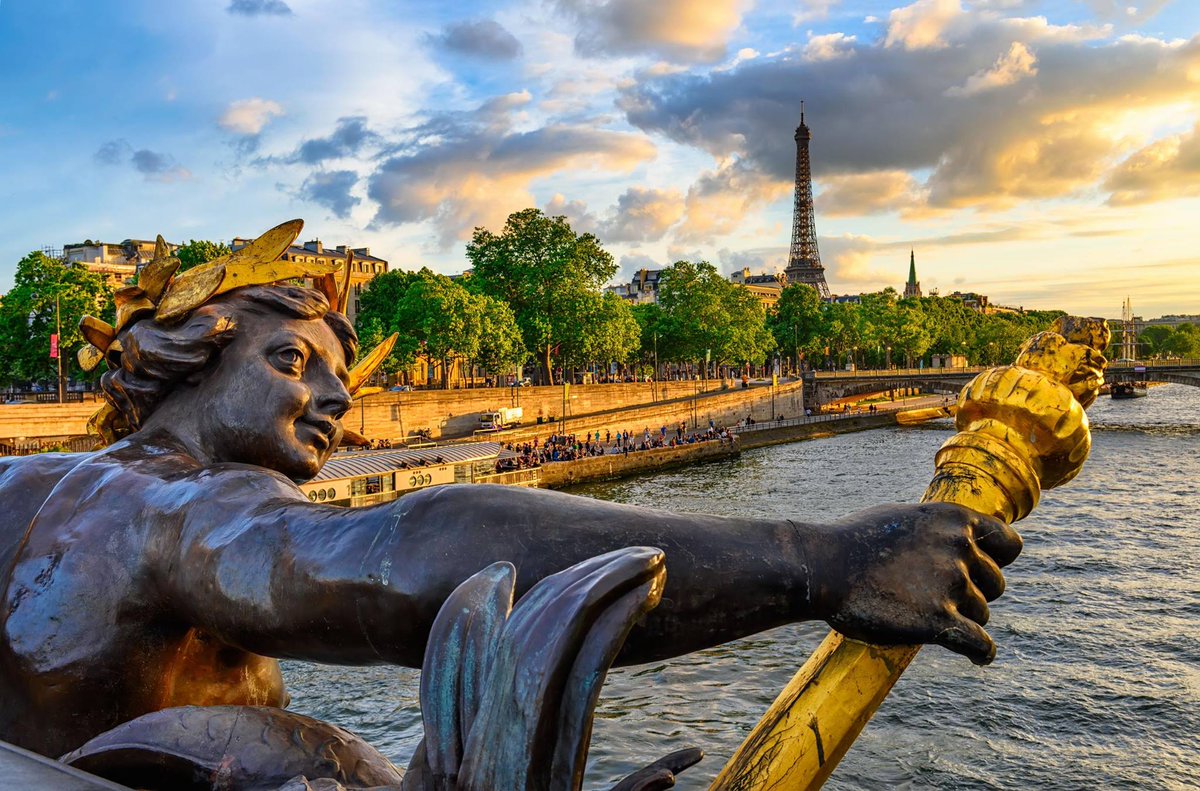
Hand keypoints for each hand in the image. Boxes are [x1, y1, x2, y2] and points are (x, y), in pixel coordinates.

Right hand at [808, 503, 1021, 664]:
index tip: (982, 572)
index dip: (998, 561)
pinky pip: (979, 645)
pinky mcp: (938, 620)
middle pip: (995, 584)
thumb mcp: (902, 518)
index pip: (1009, 545)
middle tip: (941, 599)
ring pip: (981, 614)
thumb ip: (936, 529)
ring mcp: (951, 584)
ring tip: (928, 618)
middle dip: (975, 593)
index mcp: (953, 519)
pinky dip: (981, 653)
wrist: (822, 567)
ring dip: (962, 620)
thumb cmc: (853, 542)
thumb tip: (958, 538)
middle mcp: (959, 548)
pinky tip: (977, 657)